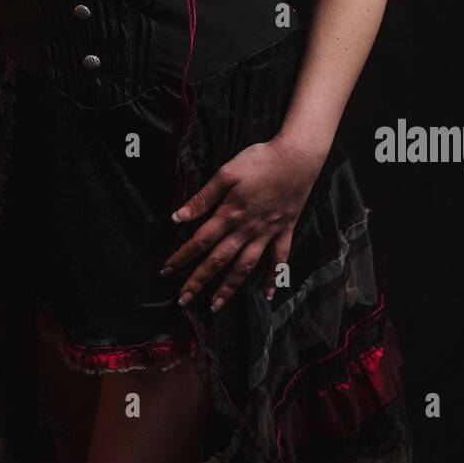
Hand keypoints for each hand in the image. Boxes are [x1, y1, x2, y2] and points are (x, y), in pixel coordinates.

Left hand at [159, 135, 326, 310]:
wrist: (297, 157)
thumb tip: (179, 216)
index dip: (182, 257)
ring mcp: (267, 233)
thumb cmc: (259, 160)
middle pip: (218, 260)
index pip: (200, 241)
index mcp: (230, 214)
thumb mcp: (227, 173)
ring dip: (229, 288)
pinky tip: (270, 294)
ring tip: (216, 305)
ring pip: (245, 267)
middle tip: (183, 301)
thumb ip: (203, 197)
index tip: (166, 271)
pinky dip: (274, 278)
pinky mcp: (285, 230)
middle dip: (198, 281)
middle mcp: (247, 229)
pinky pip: (280, 259)